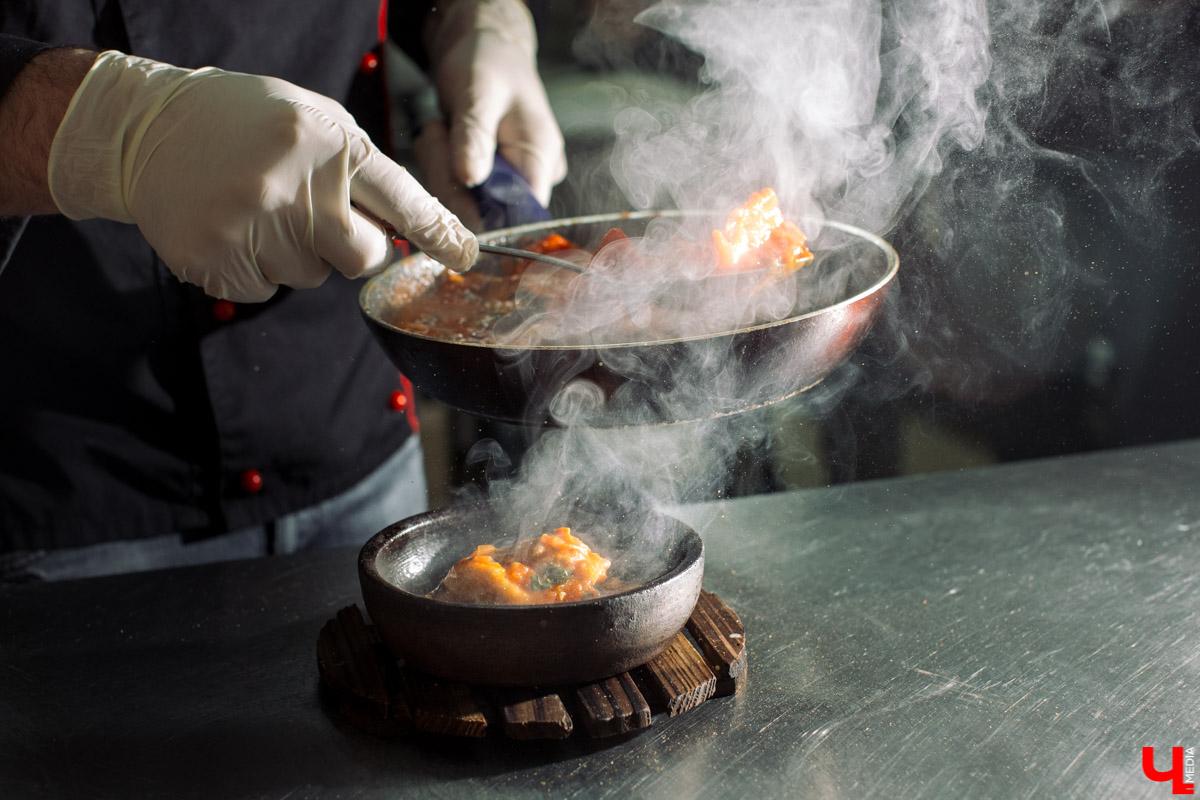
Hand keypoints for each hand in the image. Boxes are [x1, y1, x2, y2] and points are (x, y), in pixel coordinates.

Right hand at [48, 51, 477, 301]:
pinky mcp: (216, 262)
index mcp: (326, 144)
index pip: (401, 199)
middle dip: (352, 247)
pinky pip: (266, 289)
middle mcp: (293, 188)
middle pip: (362, 257)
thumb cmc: (242, 121)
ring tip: (258, 208)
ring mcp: (251, 229)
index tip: (465, 257)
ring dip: (295, 253)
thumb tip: (407, 230)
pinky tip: (232, 227)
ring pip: (311, 276)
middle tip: (316, 217)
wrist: (144, 129)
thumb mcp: (312, 119)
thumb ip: (360, 169)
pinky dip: (255, 268)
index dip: (437, 233)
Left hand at [425, 0, 566, 205]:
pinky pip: (456, 191)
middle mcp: (530, 179)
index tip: (453, 173)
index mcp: (540, 161)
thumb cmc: (488, 60)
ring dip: (439, 169)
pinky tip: (441, 138)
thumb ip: (475, 136)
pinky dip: (439, 167)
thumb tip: (470, 179)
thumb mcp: (479, 91)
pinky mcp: (487, 180)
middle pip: (485, 214)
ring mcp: (508, 182)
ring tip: (441, 127)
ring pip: (464, 204)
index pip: (519, 216)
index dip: (481, 209)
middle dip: (450, 178)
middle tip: (438, 131)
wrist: (482, 47)